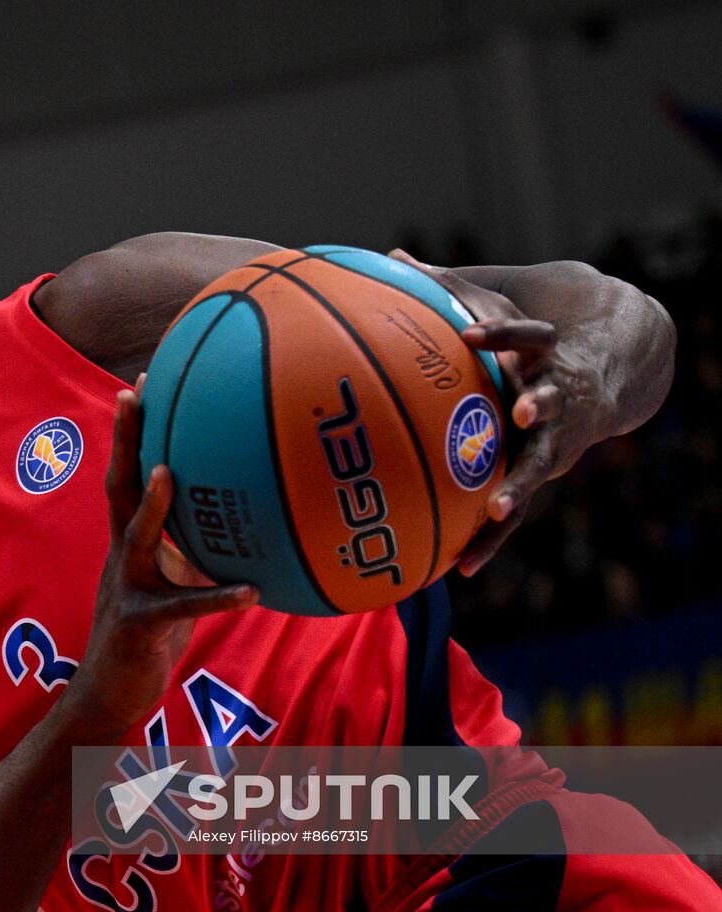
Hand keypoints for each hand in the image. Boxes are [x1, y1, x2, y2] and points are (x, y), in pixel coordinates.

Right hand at [65, 388, 257, 734]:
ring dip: (152, 505)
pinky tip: (251, 591)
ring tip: (171, 472)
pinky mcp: (140, 625)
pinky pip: (181, 608)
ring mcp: (126, 588)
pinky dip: (216, 597)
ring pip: (134, 539)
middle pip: (117, 487)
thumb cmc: (147, 637)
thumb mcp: (171, 583)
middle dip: (125, 440)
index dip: (132, 431)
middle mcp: (121, 556)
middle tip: (134, 394)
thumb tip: (241, 525)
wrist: (108, 695)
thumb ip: (194, 553)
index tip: (141, 383)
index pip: (127, 475)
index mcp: (129, 542)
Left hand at [389, 250, 609, 576]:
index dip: (499, 334)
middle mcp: (556, 395)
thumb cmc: (532, 336)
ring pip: (542, 465)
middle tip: (523, 414)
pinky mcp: (546, 472)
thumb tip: (390, 255)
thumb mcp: (501, 307)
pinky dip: (491, 539)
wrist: (610, 369)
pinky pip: (518, 507)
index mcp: (542, 352)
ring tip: (498, 511)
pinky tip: (460, 567)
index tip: (467, 333)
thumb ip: (449, 288)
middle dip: (539, 407)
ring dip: (521, 486)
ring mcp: (557, 438)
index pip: (528, 335)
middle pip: (551, 402)